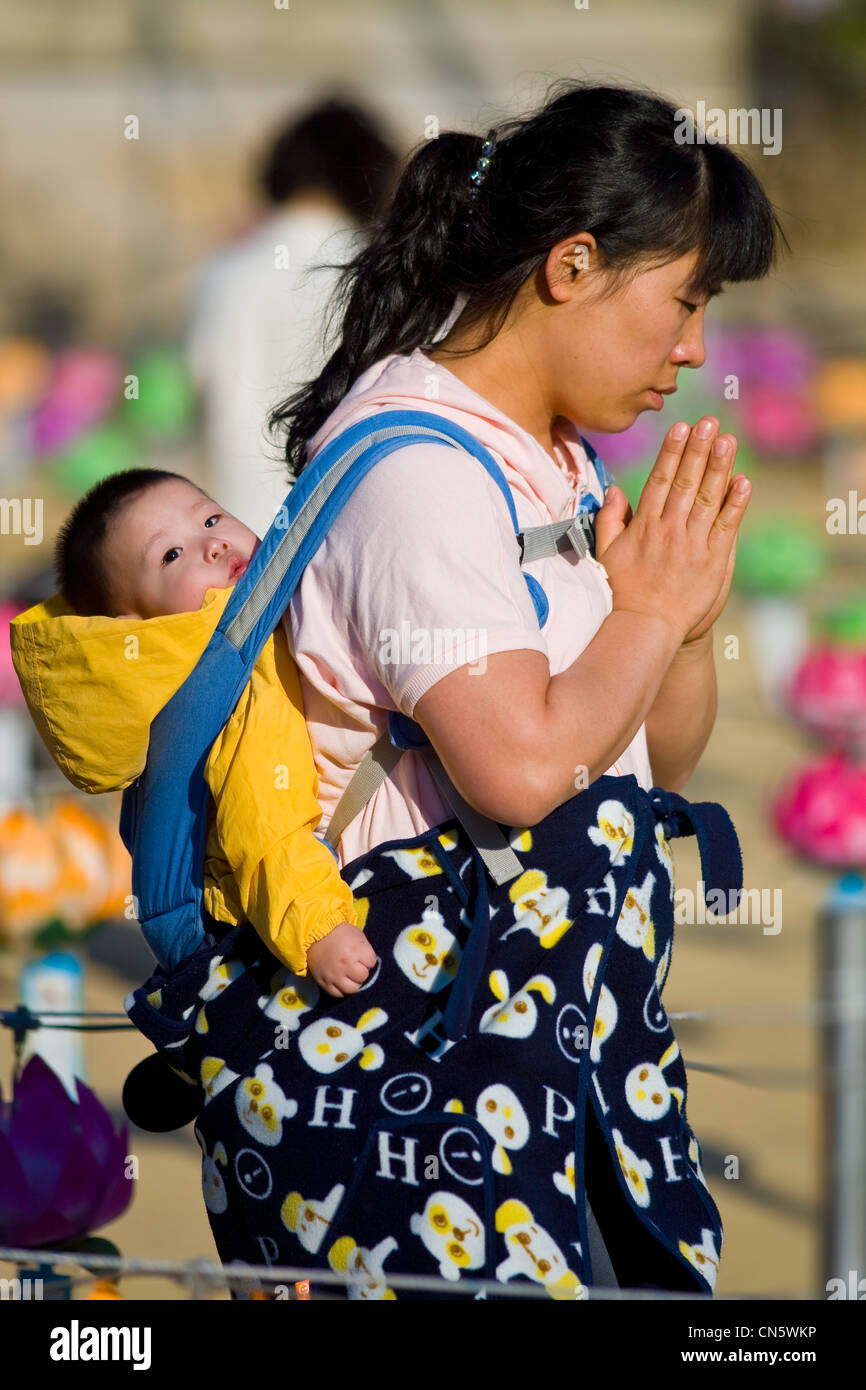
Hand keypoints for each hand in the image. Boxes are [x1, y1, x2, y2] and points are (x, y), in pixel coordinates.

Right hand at [306, 922, 376, 997]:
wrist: (314, 934)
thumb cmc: (339, 933)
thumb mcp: (356, 935)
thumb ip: (365, 949)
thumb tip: (369, 964)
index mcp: (355, 949)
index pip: (371, 962)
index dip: (368, 958)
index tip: (361, 954)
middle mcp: (345, 963)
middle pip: (363, 976)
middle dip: (361, 970)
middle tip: (355, 965)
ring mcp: (334, 975)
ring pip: (352, 989)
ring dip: (353, 982)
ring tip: (349, 975)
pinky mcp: (324, 982)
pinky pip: (338, 994)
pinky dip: (341, 989)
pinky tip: (340, 981)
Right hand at [594, 418, 749, 644]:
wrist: (646, 629)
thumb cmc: (624, 593)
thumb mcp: (607, 555)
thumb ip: (609, 520)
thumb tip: (614, 490)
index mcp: (644, 526)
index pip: (660, 481)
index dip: (671, 452)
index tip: (681, 428)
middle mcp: (669, 530)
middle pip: (686, 482)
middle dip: (698, 450)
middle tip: (709, 422)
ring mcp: (692, 545)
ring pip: (708, 499)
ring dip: (718, 467)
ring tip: (727, 439)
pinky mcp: (713, 561)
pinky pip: (726, 527)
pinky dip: (735, 504)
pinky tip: (743, 482)